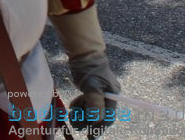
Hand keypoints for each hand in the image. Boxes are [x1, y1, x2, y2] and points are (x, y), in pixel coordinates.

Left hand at [50, 7, 118, 131]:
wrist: (83, 53)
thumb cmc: (89, 68)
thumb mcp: (92, 86)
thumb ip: (95, 103)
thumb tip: (96, 120)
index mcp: (112, 95)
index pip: (108, 117)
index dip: (99, 127)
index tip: (90, 135)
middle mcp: (108, 96)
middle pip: (98, 115)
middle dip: (86, 120)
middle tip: (75, 121)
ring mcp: (99, 93)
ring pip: (90, 110)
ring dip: (81, 113)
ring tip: (72, 112)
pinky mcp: (90, 91)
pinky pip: (85, 104)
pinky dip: (79, 106)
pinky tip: (73, 105)